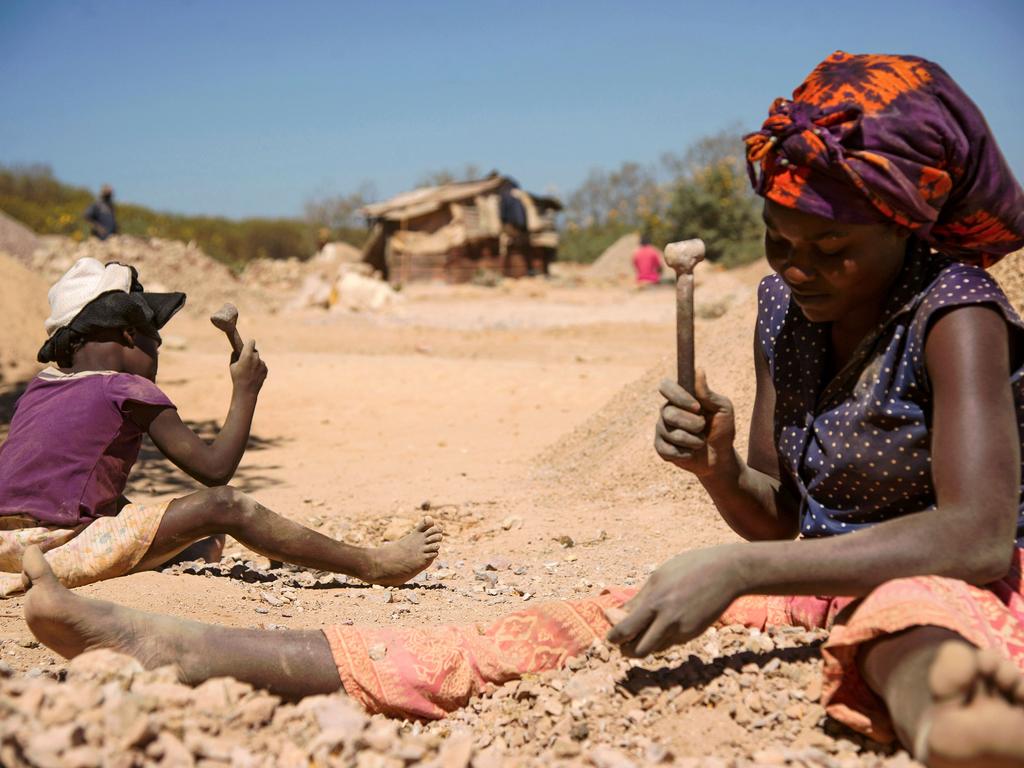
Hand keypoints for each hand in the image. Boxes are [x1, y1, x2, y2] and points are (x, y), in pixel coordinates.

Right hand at [229, 339, 267, 396]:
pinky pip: (262, 366)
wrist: (246, 390)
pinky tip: (253, 375)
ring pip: (258, 359)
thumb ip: (234, 356)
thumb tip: (236, 351)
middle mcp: (256, 358)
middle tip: (246, 360)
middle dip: (251, 354)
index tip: (247, 345)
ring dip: (255, 362)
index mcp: (247, 355)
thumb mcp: (232, 366)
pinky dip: (258, 368)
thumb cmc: (237, 377)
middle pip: (255, 351)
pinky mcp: (266, 369)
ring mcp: (262, 364)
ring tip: (249, 371)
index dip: (249, 343)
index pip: (251, 342)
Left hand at [607, 546, 743, 656]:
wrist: (728, 572)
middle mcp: (668, 619)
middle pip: (637, 650)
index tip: (610, 635)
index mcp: (655, 601)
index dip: (613, 637)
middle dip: (625, 650)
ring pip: (654, 649)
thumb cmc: (690, 568)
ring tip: (640, 633)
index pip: (625, 630)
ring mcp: (682, 630)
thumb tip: (619, 614)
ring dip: (643, 645)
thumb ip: (640, 598)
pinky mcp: (693, 634)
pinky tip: (663, 624)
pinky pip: (670, 643)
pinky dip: (661, 638)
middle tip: (621, 643)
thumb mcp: (659, 576)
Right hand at [654, 369, 735, 477]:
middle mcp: (667, 411)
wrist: (721, 457)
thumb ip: (708, 393)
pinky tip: (691, 453)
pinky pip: (668, 450)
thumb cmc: (722, 429)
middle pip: (669, 413)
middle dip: (693, 424)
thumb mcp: (722, 409)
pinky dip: (686, 453)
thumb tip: (699, 370)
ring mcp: (662, 429)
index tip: (697, 407)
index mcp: (679, 397)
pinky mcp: (661, 448)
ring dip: (693, 441)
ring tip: (700, 442)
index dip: (678, 396)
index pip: (665, 386)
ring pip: (671, 433)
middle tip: (704, 427)